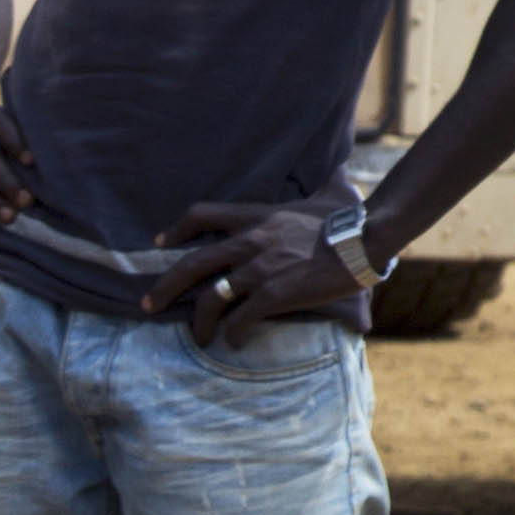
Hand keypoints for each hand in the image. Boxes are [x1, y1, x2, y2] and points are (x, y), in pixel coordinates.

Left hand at [139, 198, 370, 345]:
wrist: (366, 240)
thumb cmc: (349, 219)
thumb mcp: (326, 195)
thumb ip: (321, 185)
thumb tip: (337, 172)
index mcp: (256, 217)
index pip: (201, 214)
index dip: (176, 229)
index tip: (161, 243)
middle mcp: (249, 243)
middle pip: (191, 264)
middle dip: (164, 287)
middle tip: (148, 305)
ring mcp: (260, 270)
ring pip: (211, 299)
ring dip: (199, 323)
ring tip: (199, 338)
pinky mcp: (274, 295)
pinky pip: (241, 319)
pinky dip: (234, 334)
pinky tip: (235, 342)